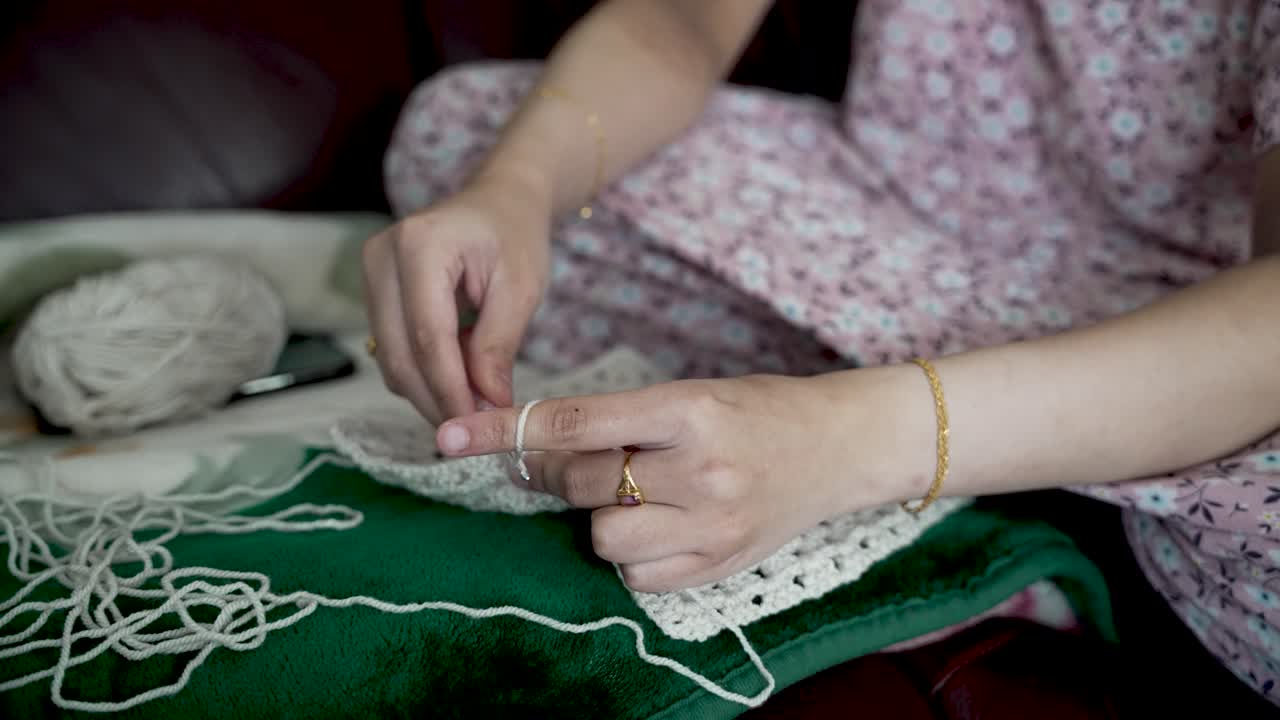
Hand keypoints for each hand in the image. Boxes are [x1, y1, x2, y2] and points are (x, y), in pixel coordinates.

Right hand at [362, 175, 551, 423]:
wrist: (499, 202)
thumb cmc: (515, 236)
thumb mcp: (521, 289)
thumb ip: (499, 346)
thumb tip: (487, 407)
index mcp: (421, 245)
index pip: (428, 337)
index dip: (449, 389)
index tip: (475, 426)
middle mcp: (382, 256)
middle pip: (399, 353)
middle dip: (436, 399)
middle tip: (476, 428)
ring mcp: (371, 273)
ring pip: (390, 358)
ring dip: (430, 390)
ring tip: (477, 399)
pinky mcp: (373, 291)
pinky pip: (392, 348)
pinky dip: (424, 372)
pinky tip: (459, 374)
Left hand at [433, 374, 894, 591]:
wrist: (840, 448)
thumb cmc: (759, 411)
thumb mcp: (694, 394)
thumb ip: (623, 421)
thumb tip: (540, 450)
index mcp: (690, 409)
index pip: (576, 422)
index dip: (506, 430)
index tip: (452, 437)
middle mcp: (701, 468)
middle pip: (582, 482)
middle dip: (563, 473)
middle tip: (579, 462)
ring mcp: (714, 523)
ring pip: (603, 535)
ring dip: (602, 516)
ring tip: (639, 496)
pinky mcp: (721, 564)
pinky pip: (637, 575)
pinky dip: (634, 554)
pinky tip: (663, 527)